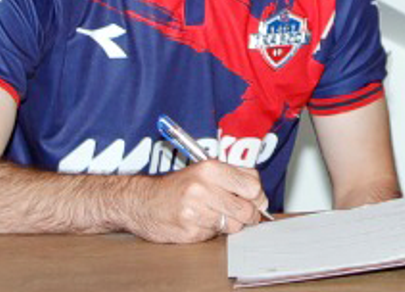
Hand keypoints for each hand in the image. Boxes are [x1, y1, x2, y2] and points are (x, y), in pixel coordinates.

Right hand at [127, 161, 269, 242]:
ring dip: (231, 224)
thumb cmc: (177, 186)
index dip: (258, 196)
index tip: (256, 200)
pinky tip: (201, 221)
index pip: (252, 186)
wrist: (142, 202)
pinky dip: (212, 230)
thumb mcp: (205, 170)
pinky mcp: (189, 231)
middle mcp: (202, 188)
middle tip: (243, 214)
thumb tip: (261, 197)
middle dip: (249, 214)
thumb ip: (235, 178)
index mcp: (210, 169)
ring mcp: (195, 211)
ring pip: (234, 225)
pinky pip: (215, 234)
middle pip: (247, 209)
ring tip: (216, 215)